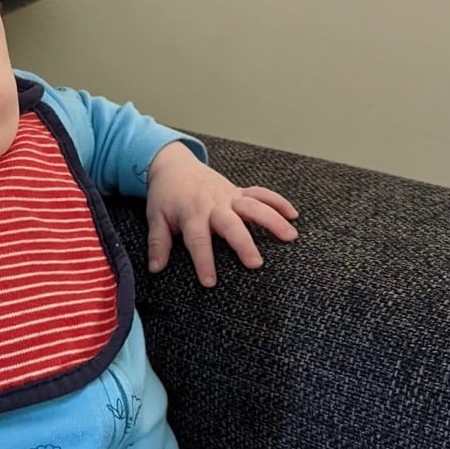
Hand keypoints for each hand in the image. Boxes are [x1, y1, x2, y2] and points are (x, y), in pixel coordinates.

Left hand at [145, 141, 298, 286]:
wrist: (173, 165)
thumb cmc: (165, 196)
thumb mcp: (156, 218)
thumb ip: (158, 243)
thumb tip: (155, 269)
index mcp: (191, 214)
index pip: (198, 240)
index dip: (203, 261)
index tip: (210, 282)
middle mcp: (213, 205)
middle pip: (231, 224)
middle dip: (243, 243)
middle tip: (256, 264)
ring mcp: (229, 196)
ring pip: (254, 206)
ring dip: (272, 219)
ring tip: (290, 236)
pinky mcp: (239, 191)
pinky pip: (261, 194)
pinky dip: (278, 201)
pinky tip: (294, 215)